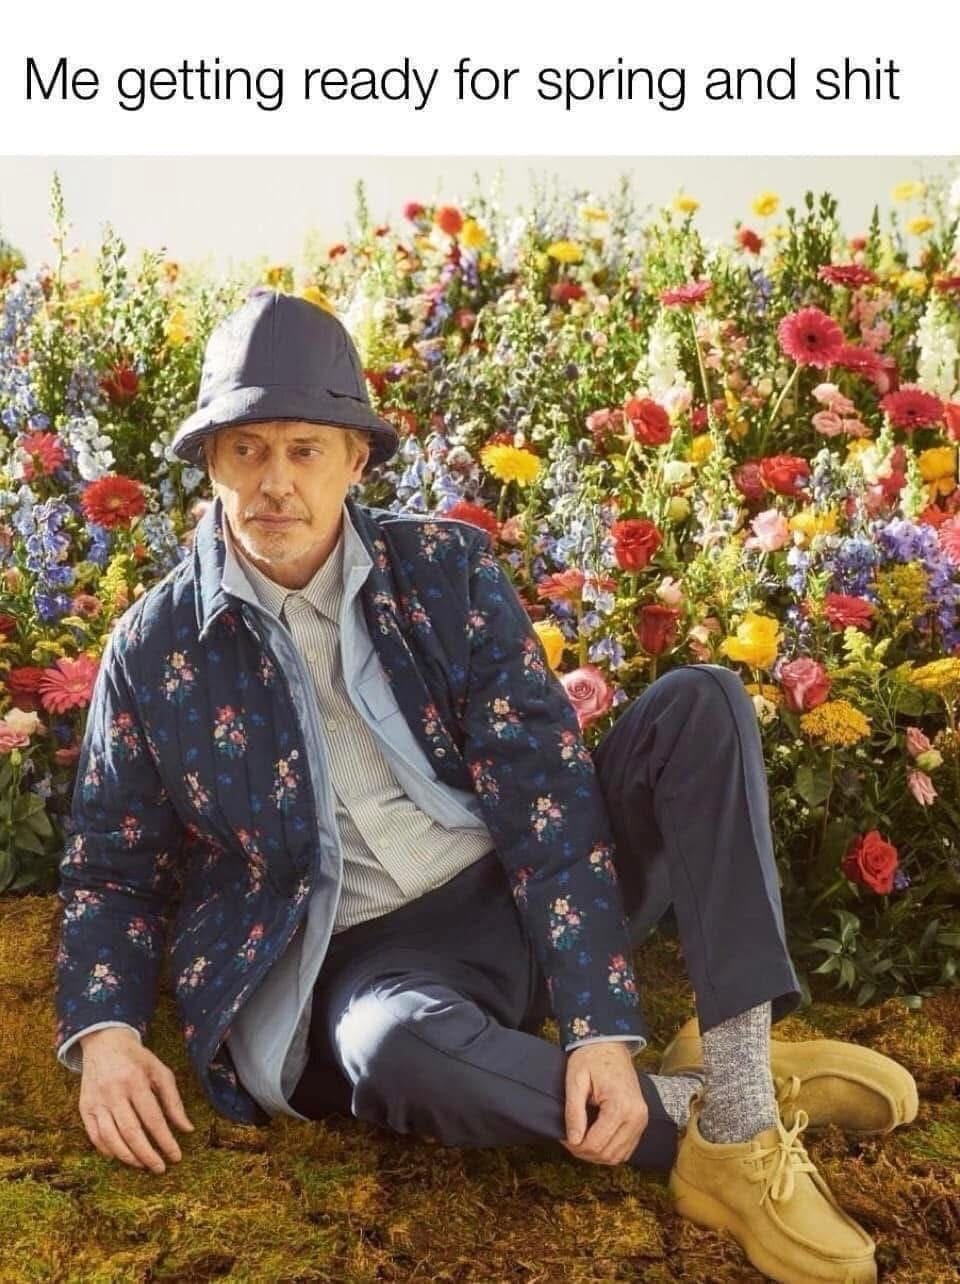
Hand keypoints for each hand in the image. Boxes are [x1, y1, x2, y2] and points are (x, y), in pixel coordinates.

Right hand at [78, 1028, 194, 1173]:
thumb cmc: (137, 1059)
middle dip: (147, 1155)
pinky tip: (121, 1156)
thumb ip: (173, 1100)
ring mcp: (97, 1101)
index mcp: (136, 1080)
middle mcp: (114, 1092)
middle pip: (131, 1132)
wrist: (104, 1043)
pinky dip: (108, 1150)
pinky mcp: (85, 1108)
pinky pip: (95, 1136)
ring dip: (128, 1157)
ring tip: (143, 1165)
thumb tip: (187, 1129)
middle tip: (160, 1168)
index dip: (165, 1141)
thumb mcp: (160, 1071)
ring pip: (111, 1138)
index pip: (153, 1119)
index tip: (176, 1156)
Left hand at [561, 1042, 648, 1165]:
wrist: (610, 1045)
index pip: (596, 1144)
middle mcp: (636, 1117)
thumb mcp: (576, 1080)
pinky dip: (609, 1150)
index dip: (575, 1146)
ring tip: (580, 1139)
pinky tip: (595, 1139)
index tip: (562, 1137)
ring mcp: (641, 1121)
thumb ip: (574, 1111)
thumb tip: (573, 1140)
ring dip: (596, 1154)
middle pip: (607, 1154)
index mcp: (621, 1106)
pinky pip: (625, 1149)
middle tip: (568, 1139)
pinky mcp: (641, 1122)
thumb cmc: (591, 1058)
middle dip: (584, 1152)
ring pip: (617, 1156)